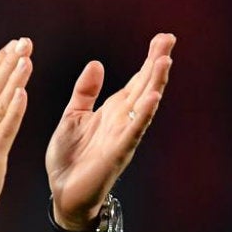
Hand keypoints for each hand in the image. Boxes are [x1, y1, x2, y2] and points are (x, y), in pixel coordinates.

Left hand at [46, 33, 176, 230]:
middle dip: (157, 64)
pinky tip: (153, 99)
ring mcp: (122, 137)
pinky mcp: (117, 153)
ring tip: (165, 61)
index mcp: (111, 111)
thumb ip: (85, 92)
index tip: (163, 38)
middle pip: (144, 87)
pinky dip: (143, 115)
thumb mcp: (73, 116)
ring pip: (143, 106)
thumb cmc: (69, 158)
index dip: (149, 60)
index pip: (135, 81)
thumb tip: (97, 63)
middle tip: (169, 39)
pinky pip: (133, 131)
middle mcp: (122, 121)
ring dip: (155, 84)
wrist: (63, 192)